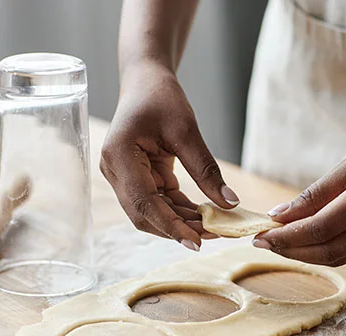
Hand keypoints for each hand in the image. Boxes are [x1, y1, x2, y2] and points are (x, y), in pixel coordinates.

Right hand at [100, 62, 238, 249]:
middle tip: (214, 235)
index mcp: (119, 156)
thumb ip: (206, 170)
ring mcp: (123, 177)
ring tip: (214, 227)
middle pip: (144, 215)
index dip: (170, 226)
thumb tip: (231, 204)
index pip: (144, 203)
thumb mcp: (186, 131)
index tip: (197, 242)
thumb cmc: (161, 97)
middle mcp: (115, 171)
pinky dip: (180, 211)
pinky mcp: (137, 178)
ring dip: (181, 223)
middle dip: (178, 229)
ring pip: (151, 213)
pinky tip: (204, 215)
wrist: (145, 81)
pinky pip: (158, 202)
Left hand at [253, 126, 345, 265]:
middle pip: (328, 250)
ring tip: (279, 245)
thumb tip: (279, 215)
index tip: (261, 234)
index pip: (321, 227)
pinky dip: (324, 253)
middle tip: (262, 243)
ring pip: (340, 257)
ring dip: (305, 256)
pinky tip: (305, 245)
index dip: (288, 235)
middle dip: (291, 250)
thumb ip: (316, 193)